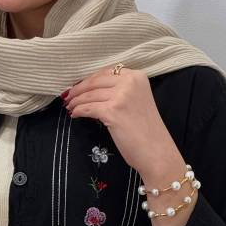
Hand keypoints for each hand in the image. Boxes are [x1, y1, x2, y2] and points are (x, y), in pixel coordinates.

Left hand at [63, 66, 184, 178]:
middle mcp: (130, 82)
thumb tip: (95, 91)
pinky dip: (78, 111)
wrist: (156, 152)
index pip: (107, 73)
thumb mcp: (137, 102)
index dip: (91, 79)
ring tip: (69, 106)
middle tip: (69, 96)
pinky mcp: (113, 112)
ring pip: (90, 95)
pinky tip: (74, 114)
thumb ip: (122, 92)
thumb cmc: (147, 132)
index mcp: (137, 77)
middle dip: (79, 89)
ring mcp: (121, 96)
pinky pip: (88, 108)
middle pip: (96, 81)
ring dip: (76, 101)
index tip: (81, 86)